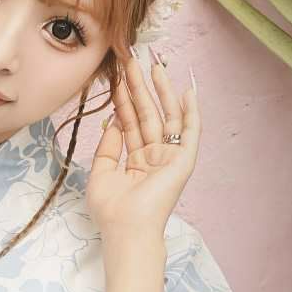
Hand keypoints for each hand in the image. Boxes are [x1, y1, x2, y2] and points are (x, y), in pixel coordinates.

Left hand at [88, 50, 199, 241]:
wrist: (126, 231)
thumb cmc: (111, 211)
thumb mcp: (101, 173)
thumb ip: (108, 147)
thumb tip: (112, 122)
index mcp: (136, 161)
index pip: (130, 123)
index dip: (123, 100)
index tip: (117, 76)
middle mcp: (155, 156)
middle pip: (148, 114)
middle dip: (140, 88)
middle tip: (133, 60)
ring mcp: (170, 158)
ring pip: (167, 117)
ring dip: (162, 91)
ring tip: (156, 65)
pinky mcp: (183, 161)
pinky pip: (190, 132)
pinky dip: (190, 111)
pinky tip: (187, 90)